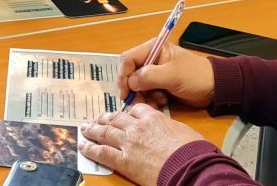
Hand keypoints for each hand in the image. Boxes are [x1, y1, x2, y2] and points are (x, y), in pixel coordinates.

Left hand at [79, 105, 208, 185]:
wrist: (190, 166)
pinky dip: (90, 149)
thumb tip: (170, 131)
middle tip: (97, 118)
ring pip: (105, 132)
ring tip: (85, 128)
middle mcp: (137, 127)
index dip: (125, 112)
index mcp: (153, 118)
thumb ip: (170, 127)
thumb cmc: (192, 151)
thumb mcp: (183, 131)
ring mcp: (128, 143)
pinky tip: (83, 147)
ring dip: (92, 130)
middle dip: (104, 118)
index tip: (122, 114)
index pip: (134, 110)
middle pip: (115, 118)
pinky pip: (102, 152)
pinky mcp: (124, 161)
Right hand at [119, 39, 213, 108]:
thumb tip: (131, 82)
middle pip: (130, 73)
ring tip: (156, 102)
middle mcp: (151, 59)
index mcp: (153, 48)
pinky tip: (160, 102)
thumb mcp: (172, 75)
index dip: (123, 75)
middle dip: (133, 89)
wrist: (213, 88)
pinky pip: (146, 92)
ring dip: (143, 96)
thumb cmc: (195, 76)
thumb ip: (149, 76)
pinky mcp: (159, 83)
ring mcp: (155, 72)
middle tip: (138, 102)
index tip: (125, 91)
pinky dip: (150, 99)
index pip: (128, 59)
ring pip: (137, 85)